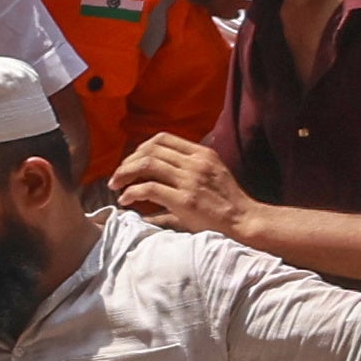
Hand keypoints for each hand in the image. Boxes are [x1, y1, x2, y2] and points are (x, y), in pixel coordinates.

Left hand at [113, 132, 255, 239]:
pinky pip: (148, 188)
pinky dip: (131, 192)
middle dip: (127, 162)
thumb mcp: (210, 176)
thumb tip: (154, 180)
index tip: (130, 162)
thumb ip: (184, 172)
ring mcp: (190, 180)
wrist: (244, 221)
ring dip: (124, 174)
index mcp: (202, 154)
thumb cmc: (226, 204)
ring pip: (146, 165)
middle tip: (116, 177)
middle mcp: (195, 162)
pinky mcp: (185, 199)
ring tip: (115, 186)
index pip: (163, 139)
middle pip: (150, 150)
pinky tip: (125, 200)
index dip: (140, 148)